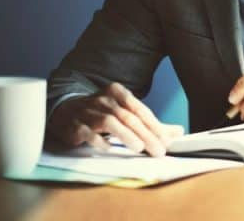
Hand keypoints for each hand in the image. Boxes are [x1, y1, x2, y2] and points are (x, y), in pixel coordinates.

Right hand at [47, 82, 184, 156]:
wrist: (65, 109)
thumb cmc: (101, 113)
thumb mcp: (126, 113)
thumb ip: (151, 124)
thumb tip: (178, 132)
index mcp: (117, 93)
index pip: (140, 110)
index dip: (154, 126)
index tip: (167, 141)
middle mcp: (103, 100)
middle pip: (128, 117)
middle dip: (146, 134)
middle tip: (158, 150)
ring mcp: (87, 111)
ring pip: (109, 122)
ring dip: (126, 135)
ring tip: (139, 148)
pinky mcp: (74, 124)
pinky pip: (87, 131)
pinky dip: (98, 139)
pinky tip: (109, 147)